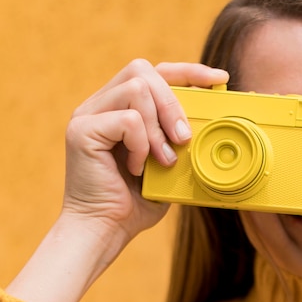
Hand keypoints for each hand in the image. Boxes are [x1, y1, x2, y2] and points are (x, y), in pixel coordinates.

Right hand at [64, 59, 228, 247]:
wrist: (106, 231)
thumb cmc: (136, 203)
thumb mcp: (169, 165)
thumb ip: (182, 140)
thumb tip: (215, 121)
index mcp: (121, 108)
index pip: (155, 72)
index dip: (188, 71)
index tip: (219, 79)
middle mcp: (101, 105)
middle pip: (143, 71)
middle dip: (173, 102)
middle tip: (184, 139)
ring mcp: (88, 115)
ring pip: (136, 88)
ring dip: (158, 127)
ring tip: (162, 160)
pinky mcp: (81, 130)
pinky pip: (126, 119)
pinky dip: (141, 144)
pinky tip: (136, 168)